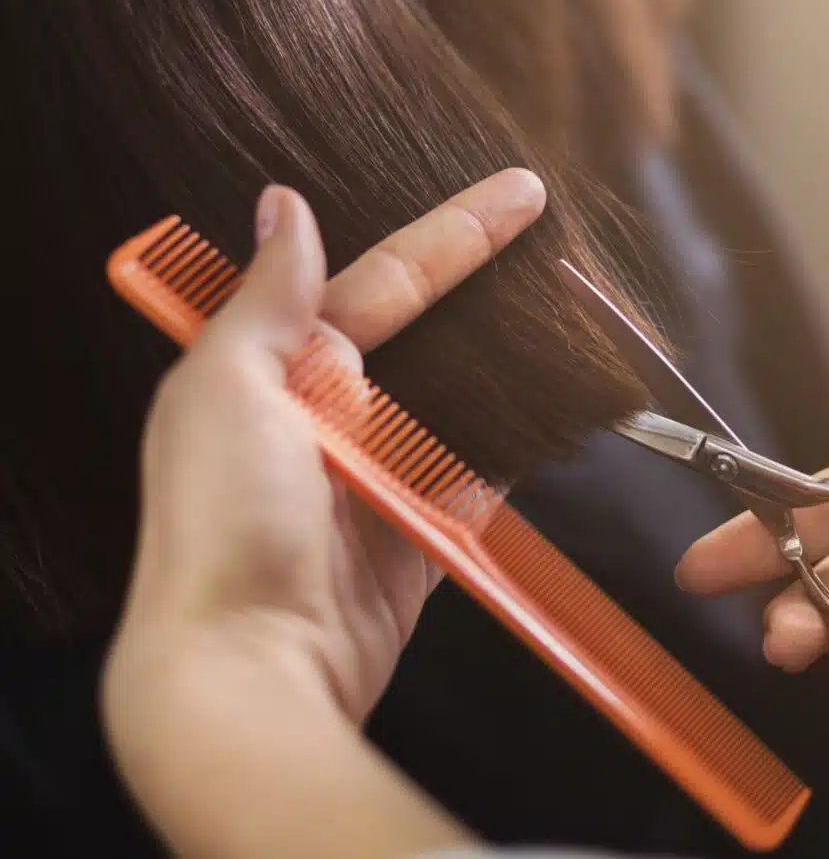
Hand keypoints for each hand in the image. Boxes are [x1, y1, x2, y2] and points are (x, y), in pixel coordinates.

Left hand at [102, 171, 543, 856]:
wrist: (251, 667)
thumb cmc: (222, 524)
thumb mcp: (225, 391)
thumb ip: (267, 300)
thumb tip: (283, 205)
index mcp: (282, 369)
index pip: (385, 281)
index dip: (455, 234)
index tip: (521, 192)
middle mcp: (332, 416)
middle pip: (430, 336)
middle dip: (490, 291)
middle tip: (559, 245)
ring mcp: (382, 478)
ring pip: (461, 402)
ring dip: (511, 367)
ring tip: (574, 322)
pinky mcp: (421, 536)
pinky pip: (481, 477)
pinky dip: (517, 448)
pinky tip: (558, 411)